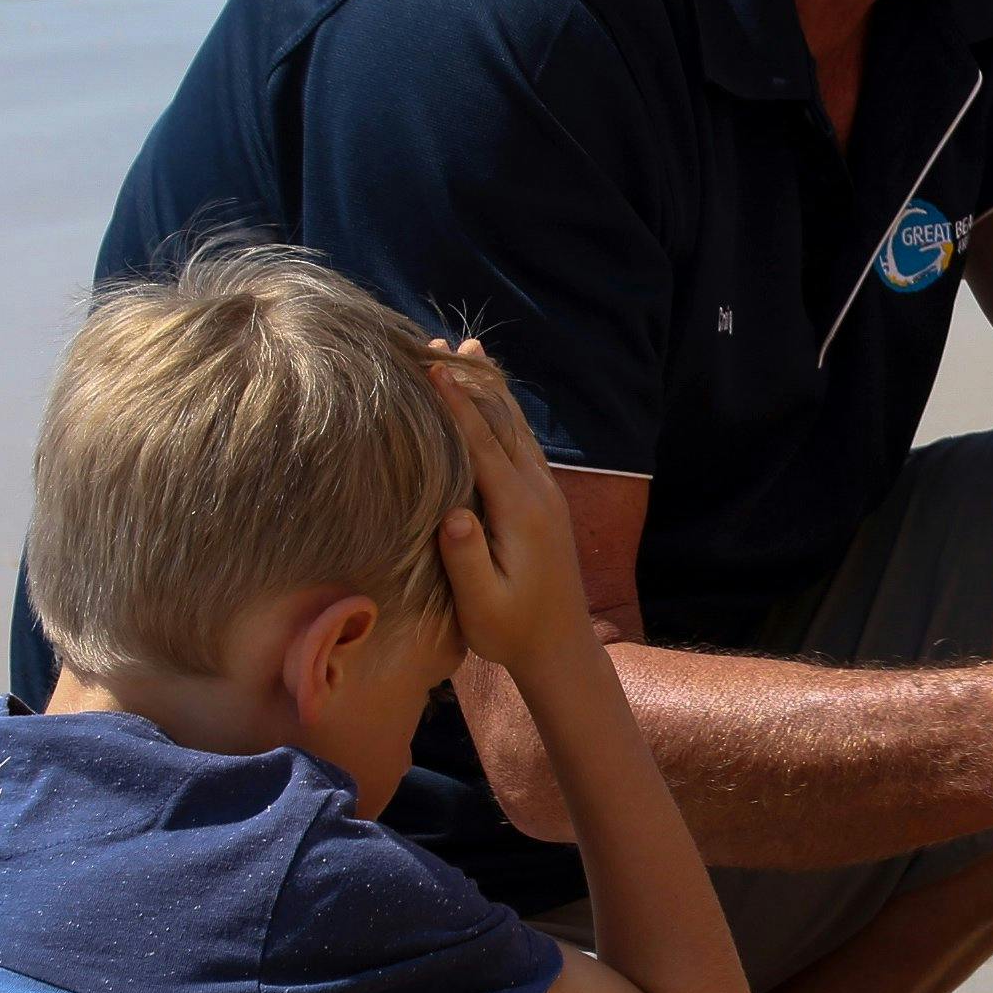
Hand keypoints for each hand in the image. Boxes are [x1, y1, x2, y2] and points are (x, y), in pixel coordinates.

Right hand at [428, 343, 596, 673]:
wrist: (562, 648)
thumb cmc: (512, 632)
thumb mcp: (483, 606)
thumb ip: (467, 561)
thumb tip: (453, 516)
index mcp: (520, 510)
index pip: (483, 445)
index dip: (455, 405)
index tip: (430, 368)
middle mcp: (539, 492)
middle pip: (502, 422)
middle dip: (469, 381)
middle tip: (434, 344)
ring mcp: (546, 493)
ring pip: (516, 427)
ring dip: (489, 388)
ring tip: (464, 349)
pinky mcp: (544, 500)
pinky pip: (522, 442)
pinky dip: (502, 411)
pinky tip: (491, 396)